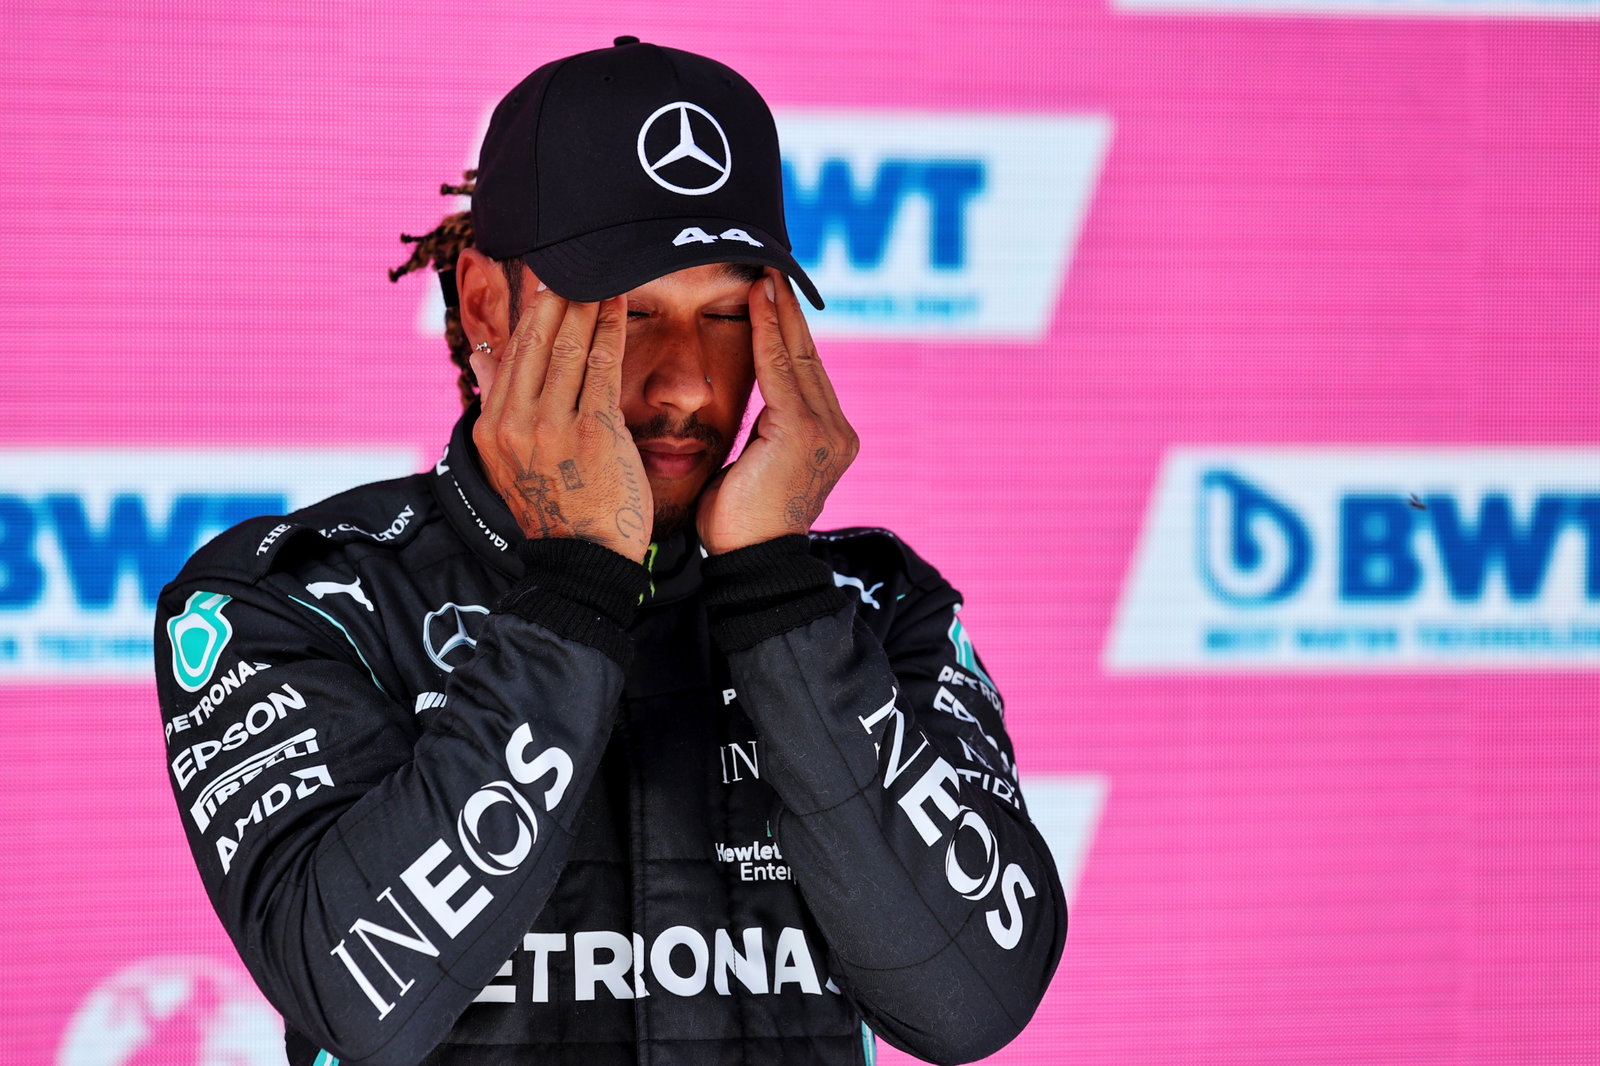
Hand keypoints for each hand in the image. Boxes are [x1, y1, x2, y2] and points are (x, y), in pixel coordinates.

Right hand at [471, 288, 651, 562]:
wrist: (582, 563)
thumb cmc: (557, 510)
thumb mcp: (510, 457)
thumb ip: (498, 402)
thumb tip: (477, 357)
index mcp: (491, 426)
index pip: (509, 353)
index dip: (529, 310)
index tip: (544, 276)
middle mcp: (513, 422)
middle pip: (536, 341)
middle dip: (558, 296)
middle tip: (576, 259)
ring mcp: (552, 426)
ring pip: (568, 346)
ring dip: (587, 303)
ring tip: (602, 271)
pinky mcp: (592, 431)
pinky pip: (601, 366)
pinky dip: (610, 328)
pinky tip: (621, 302)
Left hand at [696, 269, 857, 553]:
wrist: (750, 564)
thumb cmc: (739, 526)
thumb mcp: (753, 467)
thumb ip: (759, 435)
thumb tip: (746, 414)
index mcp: (827, 440)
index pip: (804, 376)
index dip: (788, 334)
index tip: (771, 297)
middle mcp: (836, 432)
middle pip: (808, 359)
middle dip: (788, 313)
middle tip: (770, 268)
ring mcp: (826, 432)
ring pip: (798, 357)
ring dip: (778, 312)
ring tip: (764, 274)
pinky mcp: (804, 432)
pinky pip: (780, 371)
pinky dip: (768, 332)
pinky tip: (759, 301)